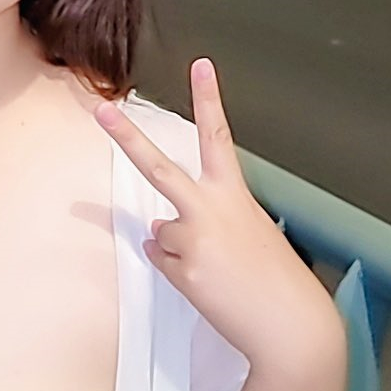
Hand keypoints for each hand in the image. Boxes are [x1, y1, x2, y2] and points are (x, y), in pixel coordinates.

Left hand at [94, 58, 342, 371]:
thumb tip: (161, 226)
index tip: (200, 66)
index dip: (209, 99)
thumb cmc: (274, 279)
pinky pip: (163, 262)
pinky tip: (210, 284)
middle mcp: (210, 208)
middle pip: (157, 167)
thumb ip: (205, 220)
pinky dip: (179, 272)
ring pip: (163, 234)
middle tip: (101, 110)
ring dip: (181, 251)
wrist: (289, 324)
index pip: (218, 136)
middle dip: (126, 137)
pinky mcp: (182, 269)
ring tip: (218, 270)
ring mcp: (193, 237)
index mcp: (234, 194)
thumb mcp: (246, 234)